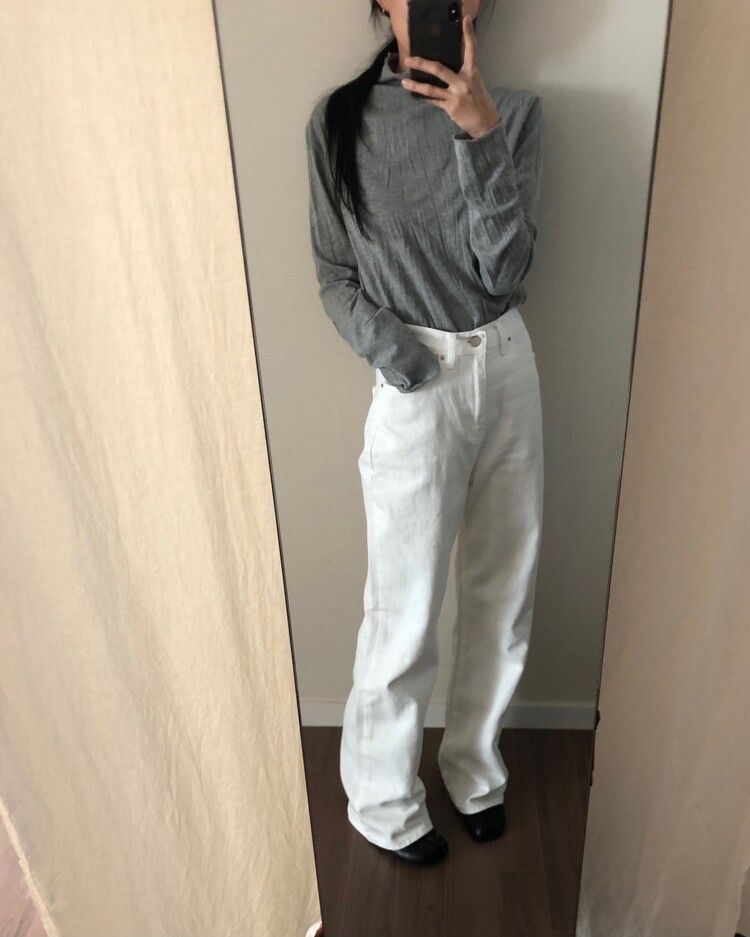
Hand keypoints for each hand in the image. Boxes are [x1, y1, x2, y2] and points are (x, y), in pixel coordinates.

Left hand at [401, 15, 500, 138]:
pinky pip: (434, 101)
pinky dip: (425, 98)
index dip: (468, 34)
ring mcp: (456, 95)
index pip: (471, 50)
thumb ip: (463, 75)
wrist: (485, 123)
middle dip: (422, 64)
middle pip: (439, 69)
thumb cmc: (480, 101)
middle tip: (408, 60)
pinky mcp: (450, 107)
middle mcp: (463, 82)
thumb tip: (446, 71)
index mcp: (472, 72)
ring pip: (431, 89)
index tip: (465, 20)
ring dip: (416, 86)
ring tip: (404, 83)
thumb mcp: (476, 83)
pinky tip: (417, 95)